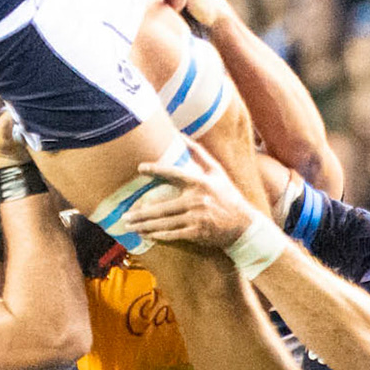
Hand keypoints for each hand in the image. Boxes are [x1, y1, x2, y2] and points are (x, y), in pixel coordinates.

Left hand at [122, 138, 257, 249]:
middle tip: (124, 214)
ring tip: (129, 225)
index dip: (156, 169)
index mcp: (200, 182)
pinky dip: (159, 235)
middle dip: (141, 212)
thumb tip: (180, 134)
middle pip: (162, 206)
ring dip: (145, 225)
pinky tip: (147, 235)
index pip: (174, 173)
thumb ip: (199, 153)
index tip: (140, 168)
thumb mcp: (217, 172)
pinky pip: (174, 234)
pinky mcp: (198, 233)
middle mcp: (197, 200)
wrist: (245, 225)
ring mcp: (197, 218)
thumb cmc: (227, 195)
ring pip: (165, 222)